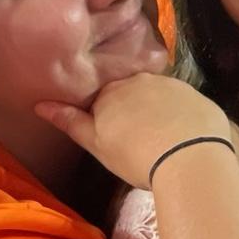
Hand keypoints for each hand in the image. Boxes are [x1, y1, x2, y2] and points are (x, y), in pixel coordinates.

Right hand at [37, 72, 231, 189]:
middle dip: (134, 110)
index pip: (104, 98)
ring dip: (160, 112)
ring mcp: (173, 86)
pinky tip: (186, 137)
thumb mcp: (97, 144)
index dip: (108, 117)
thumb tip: (40, 104)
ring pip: (160, 96)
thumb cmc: (135, 156)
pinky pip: (185, 105)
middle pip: (133, 93)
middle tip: (140, 140)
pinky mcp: (198, 96)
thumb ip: (71, 122)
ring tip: (164, 140)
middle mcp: (142, 81)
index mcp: (112, 92)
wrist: (190, 157)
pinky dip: (183, 117)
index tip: (116, 138)